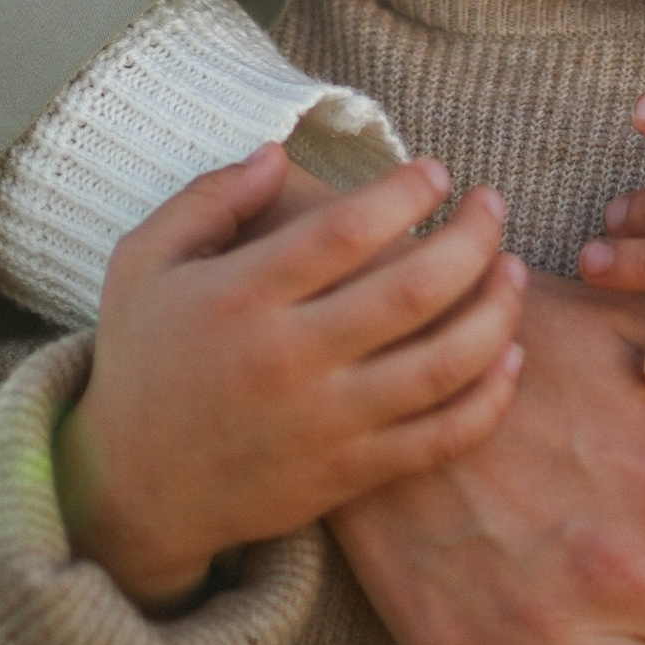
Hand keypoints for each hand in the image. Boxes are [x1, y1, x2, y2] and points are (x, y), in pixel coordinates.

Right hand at [54, 144, 524, 605]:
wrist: (132, 491)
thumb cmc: (143, 359)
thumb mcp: (143, 262)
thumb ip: (209, 198)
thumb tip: (279, 154)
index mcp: (241, 297)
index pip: (347, 231)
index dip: (406, 192)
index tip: (437, 171)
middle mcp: (289, 360)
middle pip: (413, 290)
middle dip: (473, 237)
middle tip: (494, 205)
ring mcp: (325, 424)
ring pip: (443, 365)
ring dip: (497, 311)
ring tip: (512, 270)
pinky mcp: (348, 474)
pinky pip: (440, 438)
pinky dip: (490, 398)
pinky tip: (512, 356)